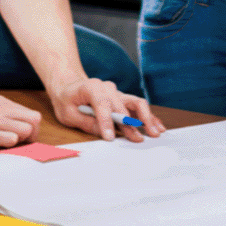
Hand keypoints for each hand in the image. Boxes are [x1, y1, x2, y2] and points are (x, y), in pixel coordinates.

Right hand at [0, 93, 41, 147]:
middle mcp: (0, 110)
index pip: (30, 114)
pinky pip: (10, 140)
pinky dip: (9, 145)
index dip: (31, 128)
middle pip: (35, 120)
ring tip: (8, 145)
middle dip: (33, 134)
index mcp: (0, 102)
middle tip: (22, 143)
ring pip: (26, 130)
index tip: (22, 137)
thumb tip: (12, 120)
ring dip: (22, 141)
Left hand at [48, 76, 164, 142]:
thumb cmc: (67, 99)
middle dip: (130, 124)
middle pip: (122, 105)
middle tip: (137, 139)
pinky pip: (138, 106)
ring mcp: (117, 93)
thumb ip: (86, 122)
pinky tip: (157, 126)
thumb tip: (104, 133)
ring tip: (155, 132)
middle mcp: (107, 88)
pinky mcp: (122, 99)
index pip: (102, 103)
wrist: (70, 85)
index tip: (110, 137)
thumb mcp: (68, 113)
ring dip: (146, 118)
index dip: (107, 121)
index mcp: (91, 87)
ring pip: (136, 103)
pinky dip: (148, 116)